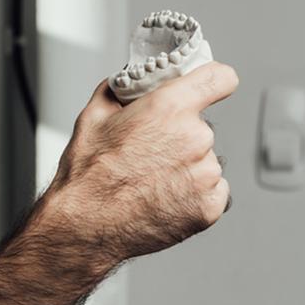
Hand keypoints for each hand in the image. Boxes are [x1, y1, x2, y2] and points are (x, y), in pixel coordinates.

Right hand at [44, 61, 238, 262]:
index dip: (214, 81)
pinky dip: (193, 194)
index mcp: (170, 108)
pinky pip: (212, 190)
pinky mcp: (210, 206)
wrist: (85, 226)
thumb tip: (130, 83)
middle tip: (151, 152)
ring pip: (206, 161)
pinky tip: (164, 198)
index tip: (210, 86)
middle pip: (202, 127)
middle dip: (181, 135)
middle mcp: (194, 138)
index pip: (219, 78)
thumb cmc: (87, 176)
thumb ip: (121, 91)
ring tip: (152, 181)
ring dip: (187, 167)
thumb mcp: (95, 115)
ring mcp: (205, 175)